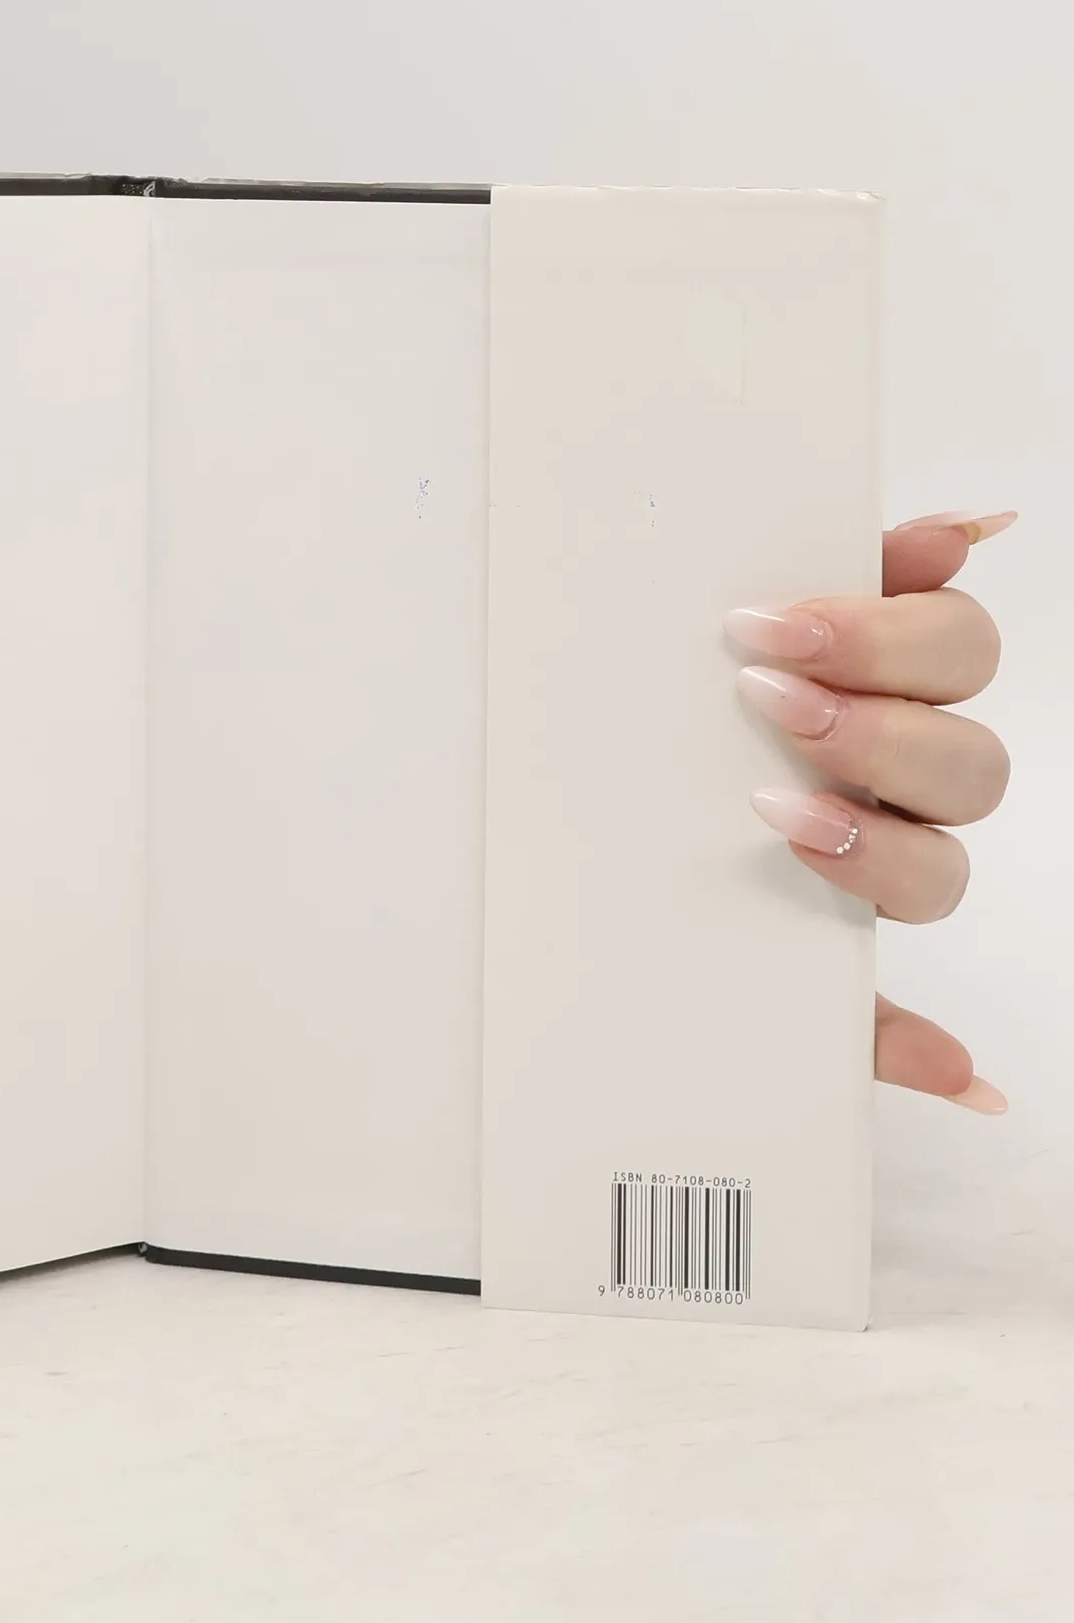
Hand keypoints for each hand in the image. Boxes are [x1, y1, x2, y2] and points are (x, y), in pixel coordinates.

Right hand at [728, 510, 1014, 1113]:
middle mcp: (909, 778)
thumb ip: (855, 1026)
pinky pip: (930, 575)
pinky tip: (935, 537)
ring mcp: (900, 685)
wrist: (645, 791)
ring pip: (962, 668)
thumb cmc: (703, 881)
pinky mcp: (868, 607)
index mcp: (884, 864)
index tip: (782, 824)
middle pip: (964, 766)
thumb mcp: (765, 965)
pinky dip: (934, 552)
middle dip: (874, 740)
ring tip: (782, 631)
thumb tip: (978, 1085)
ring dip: (884, 650)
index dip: (872, 853)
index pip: (927, 875)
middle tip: (773, 707)